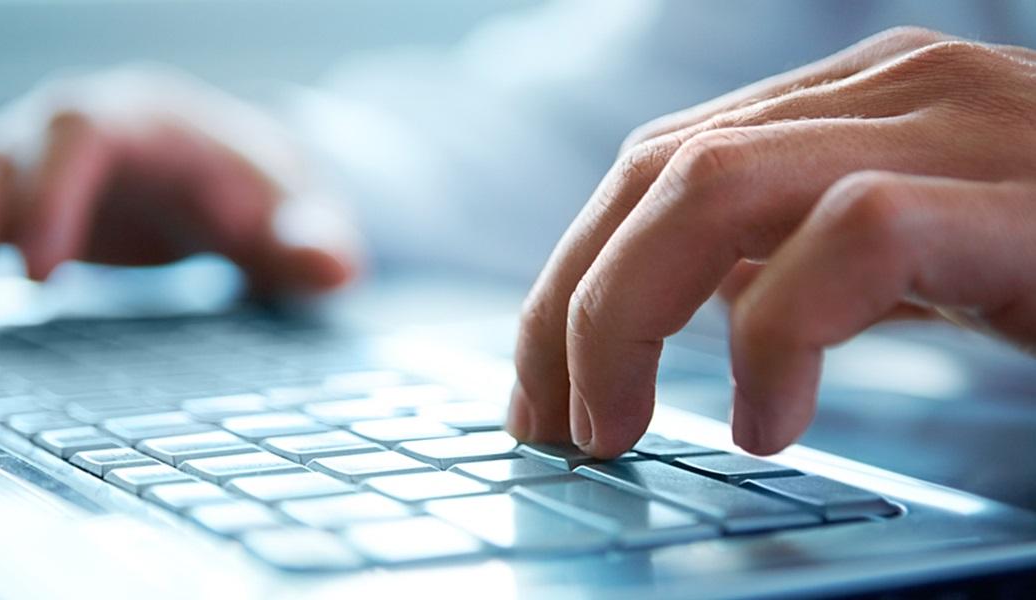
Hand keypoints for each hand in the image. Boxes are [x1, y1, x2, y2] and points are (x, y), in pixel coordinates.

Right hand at [0, 66, 361, 335]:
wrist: (229, 177)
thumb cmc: (262, 193)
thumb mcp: (301, 215)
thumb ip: (313, 240)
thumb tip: (333, 269)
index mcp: (145, 120)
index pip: (80, 127)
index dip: (51, 191)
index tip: (43, 275)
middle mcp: (69, 127)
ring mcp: (25, 156)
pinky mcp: (0, 196)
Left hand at [507, 27, 1035, 457]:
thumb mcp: (918, 257)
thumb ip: (807, 257)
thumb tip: (705, 310)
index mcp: (851, 103)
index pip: (654, 166)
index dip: (571, 278)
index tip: (541, 389)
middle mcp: (889, 90)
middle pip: (655, 172)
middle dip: (572, 307)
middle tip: (552, 428)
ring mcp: (957, 127)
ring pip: (714, 186)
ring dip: (628, 317)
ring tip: (616, 431)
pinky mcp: (1018, 195)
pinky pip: (851, 239)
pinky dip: (780, 335)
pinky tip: (768, 422)